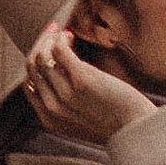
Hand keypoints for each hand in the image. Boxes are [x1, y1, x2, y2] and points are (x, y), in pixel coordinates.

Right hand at [24, 18, 154, 141]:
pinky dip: (60, 38)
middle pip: (33, 67)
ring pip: (42, 56)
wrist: (138, 130)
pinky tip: (69, 35)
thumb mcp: (81, 120)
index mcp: (50, 119)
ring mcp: (65, 93)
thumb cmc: (115, 122)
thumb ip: (66, 104)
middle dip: (40, 46)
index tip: (43, 49)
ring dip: (50, 40)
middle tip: (52, 35)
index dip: (34, 63)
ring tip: (64, 35)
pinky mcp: (81, 79)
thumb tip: (59, 72)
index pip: (28, 84)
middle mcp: (52, 107)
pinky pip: (58, 51)